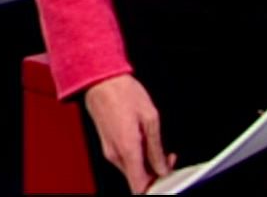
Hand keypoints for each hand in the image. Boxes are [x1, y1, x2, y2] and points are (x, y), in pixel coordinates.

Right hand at [85, 74, 176, 193]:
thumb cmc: (122, 92)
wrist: (100, 79)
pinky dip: (136, 156)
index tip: (167, 177)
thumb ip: (157, 148)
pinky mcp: (107, 144)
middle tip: (166, 158)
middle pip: (136, 180)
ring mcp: (109, 149)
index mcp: (127, 149)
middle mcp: (115, 154)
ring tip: (156, 144)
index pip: (140, 187)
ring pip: (131, 170)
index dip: (155, 187)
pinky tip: (143, 140)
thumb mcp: (150, 118)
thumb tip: (162, 167)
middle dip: (154, 174)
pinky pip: (124, 159)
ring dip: (146, 164)